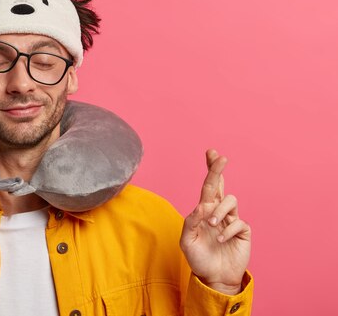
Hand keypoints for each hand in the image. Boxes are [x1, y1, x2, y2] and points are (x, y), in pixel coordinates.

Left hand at [180, 149, 250, 294]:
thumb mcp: (187, 240)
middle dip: (218, 170)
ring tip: (212, 225)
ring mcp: (232, 220)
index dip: (210, 169)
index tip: (211, 152)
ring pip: (230, 201)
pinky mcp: (243, 231)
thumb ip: (191, 221)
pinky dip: (228, 230)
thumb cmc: (199, 258)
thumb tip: (201, 206)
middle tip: (221, 158)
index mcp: (204, 211)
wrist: (214, 277)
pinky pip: (238, 222)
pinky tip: (221, 241)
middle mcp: (219, 212)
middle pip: (221, 185)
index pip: (208, 187)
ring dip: (219, 211)